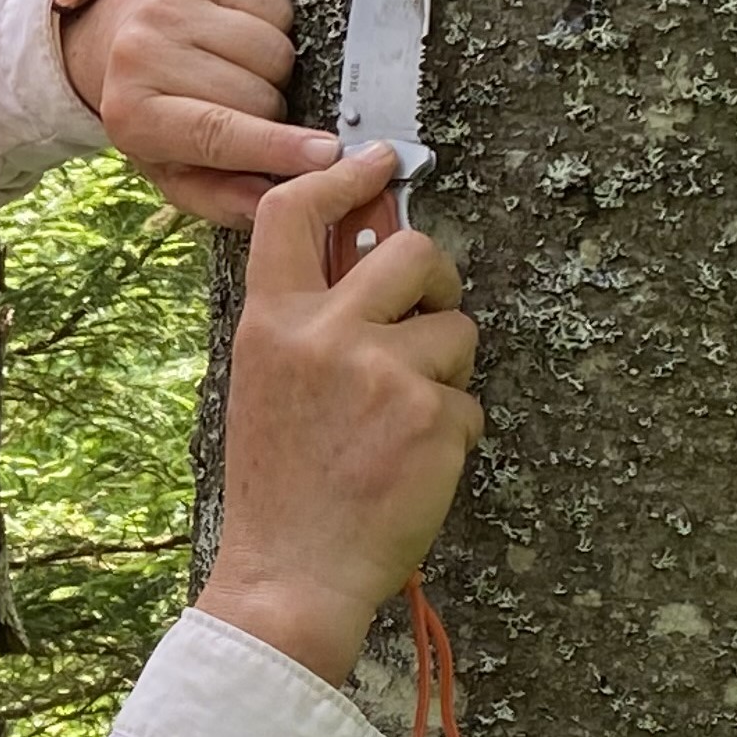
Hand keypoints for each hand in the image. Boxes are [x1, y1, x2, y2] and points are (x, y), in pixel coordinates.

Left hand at [62, 0, 344, 226]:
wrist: (122, 41)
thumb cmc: (160, 116)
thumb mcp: (177, 172)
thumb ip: (222, 197)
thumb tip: (272, 202)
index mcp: (133, 115)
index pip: (217, 133)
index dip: (277, 146)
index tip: (326, 156)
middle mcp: (140, 54)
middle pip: (256, 92)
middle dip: (271, 109)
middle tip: (250, 110)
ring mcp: (168, 5)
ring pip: (272, 47)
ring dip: (273, 69)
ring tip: (244, 73)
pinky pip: (275, 4)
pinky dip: (274, 25)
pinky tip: (244, 38)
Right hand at [194, 146, 482, 686]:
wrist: (292, 576)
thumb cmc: (280, 487)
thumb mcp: (268, 386)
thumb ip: (309, 322)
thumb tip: (367, 256)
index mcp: (271, 323)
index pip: (294, 213)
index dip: (341, 176)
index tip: (376, 160)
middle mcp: (325, 335)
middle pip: (412, 251)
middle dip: (437, 279)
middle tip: (430, 315)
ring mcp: (384, 372)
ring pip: (457, 331)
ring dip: (447, 371)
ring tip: (402, 425)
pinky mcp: (433, 415)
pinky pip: (469, 399)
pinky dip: (453, 432)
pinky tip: (411, 467)